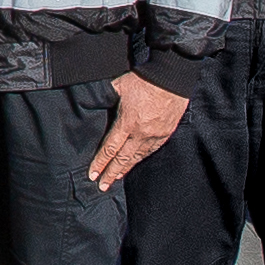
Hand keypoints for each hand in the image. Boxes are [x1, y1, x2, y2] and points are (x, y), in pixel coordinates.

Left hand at [82, 70, 189, 190]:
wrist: (171, 78)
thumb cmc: (143, 79)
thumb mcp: (119, 85)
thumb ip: (106, 96)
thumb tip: (94, 100)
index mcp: (127, 122)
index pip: (110, 148)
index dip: (100, 163)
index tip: (93, 175)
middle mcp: (140, 133)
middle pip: (123, 159)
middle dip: (111, 173)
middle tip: (102, 186)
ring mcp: (154, 135)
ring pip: (138, 157)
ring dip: (126, 169)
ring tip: (116, 178)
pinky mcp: (165, 133)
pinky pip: (151, 150)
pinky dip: (142, 158)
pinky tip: (136, 162)